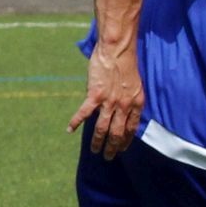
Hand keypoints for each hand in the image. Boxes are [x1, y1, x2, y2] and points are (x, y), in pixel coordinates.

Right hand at [68, 39, 143, 158]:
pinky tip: (69, 130)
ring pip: (102, 129)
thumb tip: (122, 111)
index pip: (132, 128)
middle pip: (118, 133)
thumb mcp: (135, 84)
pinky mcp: (95, 95)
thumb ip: (130, 99)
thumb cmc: (126, 63)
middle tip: (107, 156)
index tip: (122, 149)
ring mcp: (109, 102)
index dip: (127, 141)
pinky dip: (75, 122)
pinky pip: (84, 113)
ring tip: (94, 151)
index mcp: (136, 103)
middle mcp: (124, 106)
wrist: (117, 50)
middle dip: (112, 148)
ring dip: (97, 142)